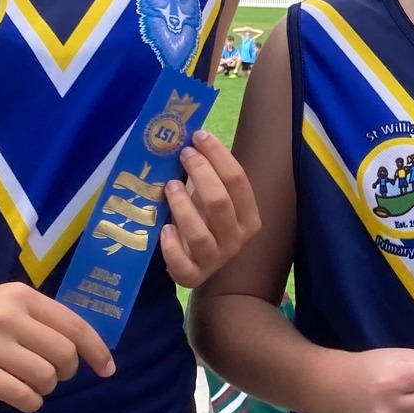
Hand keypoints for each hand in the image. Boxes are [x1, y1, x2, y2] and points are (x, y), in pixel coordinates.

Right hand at [0, 282, 115, 412]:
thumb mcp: (2, 303)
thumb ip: (37, 319)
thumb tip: (79, 347)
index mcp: (22, 297)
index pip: (75, 326)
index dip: (96, 351)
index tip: (107, 369)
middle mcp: (9, 316)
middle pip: (64, 354)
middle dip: (66, 372)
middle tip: (52, 376)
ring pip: (45, 376)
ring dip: (45, 388)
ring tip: (31, 386)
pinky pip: (20, 394)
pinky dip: (29, 402)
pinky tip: (23, 400)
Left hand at [161, 130, 262, 287]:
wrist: (197, 264)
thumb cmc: (203, 222)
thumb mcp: (212, 199)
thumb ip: (209, 177)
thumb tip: (189, 137)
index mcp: (249, 218)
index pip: (238, 181)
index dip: (218, 156)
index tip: (199, 136)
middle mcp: (237, 240)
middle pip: (220, 202)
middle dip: (201, 173)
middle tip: (183, 154)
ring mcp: (215, 260)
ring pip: (199, 232)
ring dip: (182, 205)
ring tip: (169, 186)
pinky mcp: (192, 276)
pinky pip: (181, 262)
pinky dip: (171, 245)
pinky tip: (164, 229)